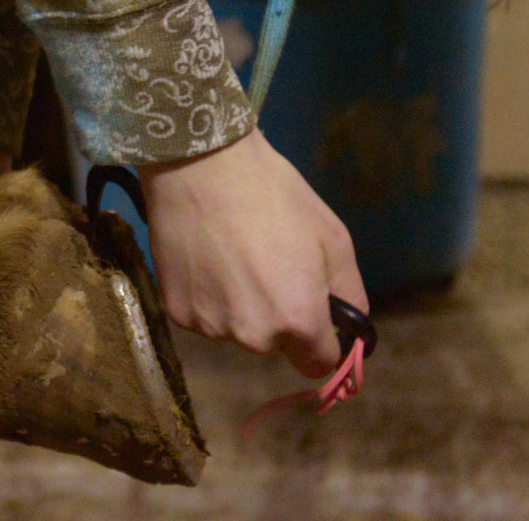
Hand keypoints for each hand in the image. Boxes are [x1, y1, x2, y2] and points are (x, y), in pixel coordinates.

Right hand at [138, 129, 365, 377]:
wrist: (200, 163)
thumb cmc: (274, 194)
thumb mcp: (332, 236)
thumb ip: (350, 291)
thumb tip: (351, 326)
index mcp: (299, 319)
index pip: (318, 364)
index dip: (321, 341)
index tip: (314, 315)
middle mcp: (255, 335)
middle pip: (274, 345)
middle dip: (278, 316)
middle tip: (267, 265)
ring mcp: (211, 326)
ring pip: (237, 330)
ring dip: (240, 307)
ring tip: (232, 255)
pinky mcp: (177, 313)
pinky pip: (204, 316)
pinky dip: (208, 296)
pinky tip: (206, 257)